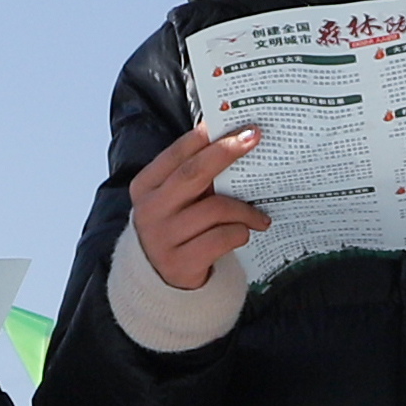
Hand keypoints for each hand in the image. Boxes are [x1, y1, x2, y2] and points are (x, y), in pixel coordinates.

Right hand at [128, 121, 272, 289]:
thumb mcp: (175, 200)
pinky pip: (223, 237)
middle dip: (226, 152)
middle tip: (254, 138)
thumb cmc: (177, 229)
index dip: (207, 137)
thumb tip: (232, 138)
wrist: (160, 281)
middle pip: (193, 173)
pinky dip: (240, 232)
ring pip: (215, 209)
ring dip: (245, 209)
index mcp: (145, 186)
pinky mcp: (181, 262)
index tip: (235, 124)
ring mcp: (162, 238)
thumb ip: (193, 175)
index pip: (177, 153)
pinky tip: (245, 233)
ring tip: (260, 216)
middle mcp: (150, 210)